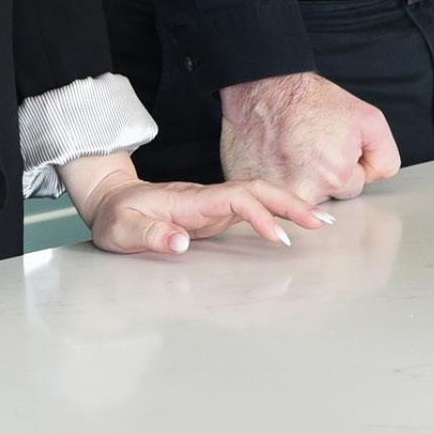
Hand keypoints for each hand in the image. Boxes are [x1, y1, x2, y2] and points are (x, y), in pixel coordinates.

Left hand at [68, 159, 331, 255]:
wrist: (111, 200)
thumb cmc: (115, 217)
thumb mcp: (121, 229)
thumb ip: (149, 234)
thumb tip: (181, 242)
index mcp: (189, 200)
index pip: (235, 199)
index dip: (260, 214)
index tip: (280, 237)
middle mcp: (207, 198)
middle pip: (257, 190)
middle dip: (289, 203)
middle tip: (322, 221)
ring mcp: (213, 205)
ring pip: (259, 197)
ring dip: (289, 206)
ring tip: (321, 221)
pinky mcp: (215, 214)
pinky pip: (252, 209)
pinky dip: (276, 214)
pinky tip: (294, 224)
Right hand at [218, 70, 400, 199]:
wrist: (264, 86)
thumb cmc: (311, 99)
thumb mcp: (369, 119)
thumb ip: (385, 156)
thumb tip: (374, 177)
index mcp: (335, 176)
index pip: (352, 186)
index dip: (345, 162)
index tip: (331, 144)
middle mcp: (302, 191)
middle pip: (326, 196)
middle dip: (323, 175)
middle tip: (310, 145)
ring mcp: (272, 192)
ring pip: (299, 197)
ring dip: (298, 178)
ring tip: (291, 148)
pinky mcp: (247, 187)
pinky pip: (269, 195)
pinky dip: (272, 177)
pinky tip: (273, 154)